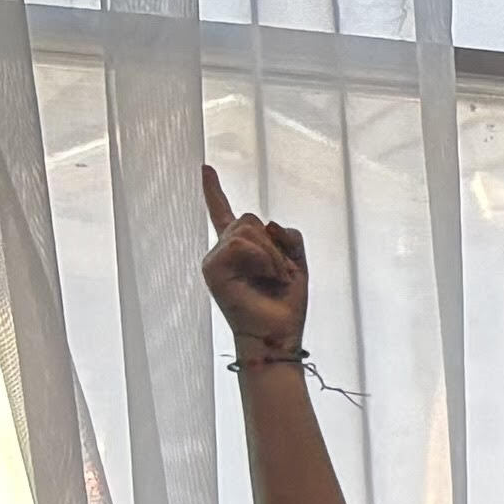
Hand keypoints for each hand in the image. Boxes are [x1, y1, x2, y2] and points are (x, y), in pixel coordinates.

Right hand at [195, 160, 307, 352]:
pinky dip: (264, 258)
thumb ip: (288, 238)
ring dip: (272, 254)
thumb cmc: (286, 305)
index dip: (214, 192)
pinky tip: (266, 277)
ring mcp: (215, 258)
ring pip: (248, 228)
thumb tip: (269, 223)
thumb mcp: (297, 264)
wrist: (277, 334)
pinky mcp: (212, 267)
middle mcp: (224, 251)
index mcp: (241, 250)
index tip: (205, 168)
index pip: (224, 214)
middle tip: (281, 273)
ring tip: (275, 278)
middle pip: (249, 219)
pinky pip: (242, 243)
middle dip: (274, 244)